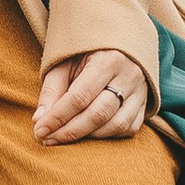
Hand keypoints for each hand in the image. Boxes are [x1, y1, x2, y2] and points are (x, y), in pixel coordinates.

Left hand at [34, 47, 148, 144]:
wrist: (118, 45)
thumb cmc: (85, 54)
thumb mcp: (65, 63)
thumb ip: (52, 90)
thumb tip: (39, 120)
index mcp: (107, 60)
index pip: (79, 97)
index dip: (57, 117)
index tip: (39, 130)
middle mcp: (128, 75)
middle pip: (98, 114)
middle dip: (69, 131)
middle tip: (47, 139)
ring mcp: (141, 91)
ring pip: (116, 125)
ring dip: (87, 137)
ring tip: (64, 136)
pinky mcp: (145, 103)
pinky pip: (128, 128)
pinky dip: (107, 136)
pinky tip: (88, 133)